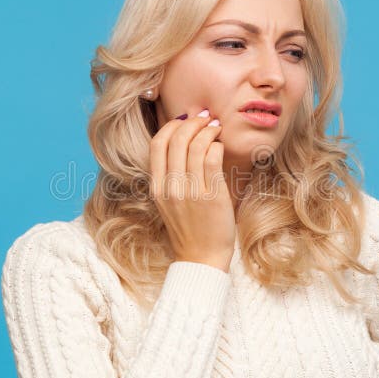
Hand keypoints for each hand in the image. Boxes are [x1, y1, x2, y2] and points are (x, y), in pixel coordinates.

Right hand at [149, 109, 235, 272]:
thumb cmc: (190, 229)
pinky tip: (221, 146)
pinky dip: (216, 146)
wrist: (201, 259)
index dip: (172, 125)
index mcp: (157, 187)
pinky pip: (212, 159)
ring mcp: (190, 192)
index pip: (157, 144)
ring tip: (216, 128)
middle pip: (176, 140)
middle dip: (193, 122)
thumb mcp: (170, 202)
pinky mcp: (211, 196)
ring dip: (208, 131)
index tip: (185, 119)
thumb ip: (172, 176)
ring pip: (196, 146)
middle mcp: (170, 187)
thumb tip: (184, 143)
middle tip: (206, 118)